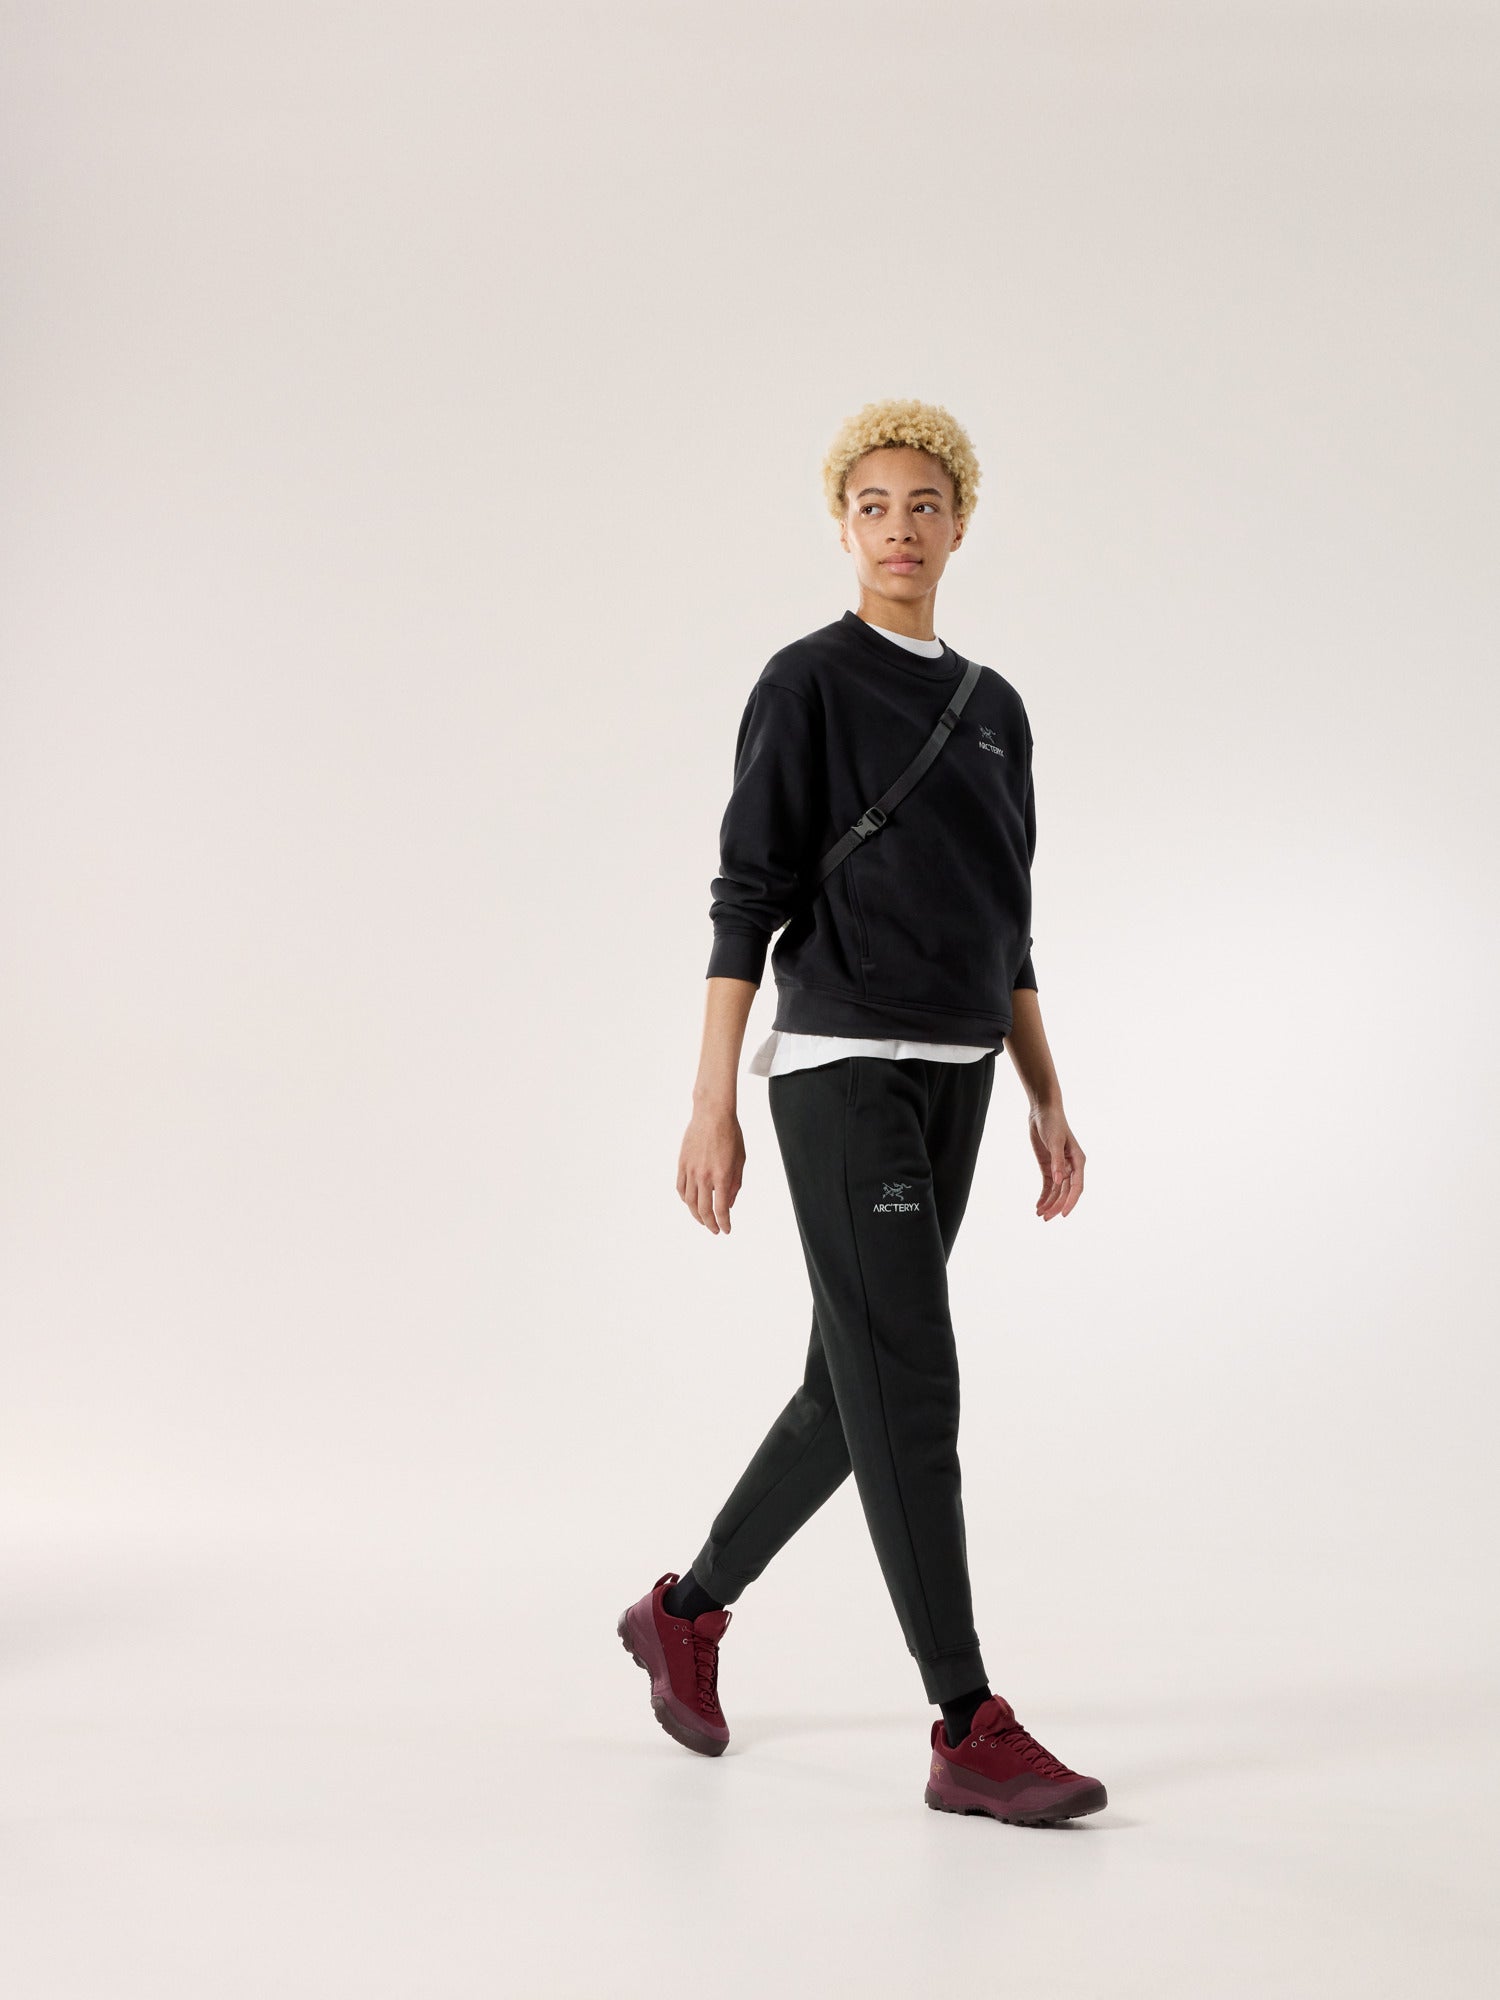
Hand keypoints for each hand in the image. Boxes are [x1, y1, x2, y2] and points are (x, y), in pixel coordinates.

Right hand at [677, 1103, 745, 1234]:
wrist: (712, 1114)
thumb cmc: (730, 1134)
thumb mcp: (740, 1159)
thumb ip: (735, 1183)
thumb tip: (729, 1202)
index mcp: (722, 1175)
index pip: (721, 1208)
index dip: (724, 1223)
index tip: (726, 1230)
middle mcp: (704, 1176)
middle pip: (703, 1210)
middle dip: (710, 1224)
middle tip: (715, 1230)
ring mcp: (691, 1170)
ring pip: (690, 1202)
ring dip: (696, 1215)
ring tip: (703, 1220)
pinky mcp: (682, 1163)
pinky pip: (681, 1188)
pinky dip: (685, 1199)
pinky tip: (691, 1203)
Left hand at [1027, 1106, 1084, 1219]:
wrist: (1043, 1112)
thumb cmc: (1053, 1123)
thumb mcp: (1054, 1142)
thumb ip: (1057, 1162)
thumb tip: (1059, 1181)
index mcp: (1078, 1161)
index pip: (1077, 1186)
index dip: (1071, 1201)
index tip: (1063, 1214)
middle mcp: (1071, 1166)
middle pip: (1066, 1192)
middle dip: (1057, 1206)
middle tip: (1045, 1218)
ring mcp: (1060, 1167)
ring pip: (1057, 1191)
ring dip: (1049, 1203)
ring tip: (1040, 1215)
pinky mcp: (1049, 1166)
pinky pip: (1049, 1186)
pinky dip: (1044, 1196)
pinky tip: (1039, 1205)